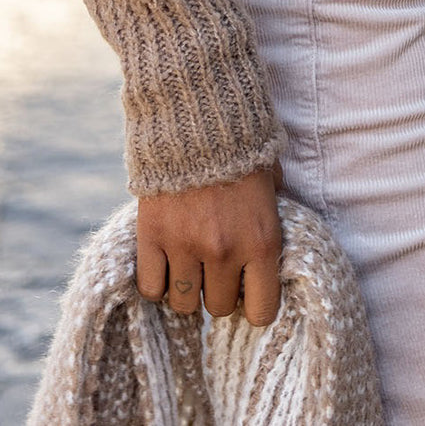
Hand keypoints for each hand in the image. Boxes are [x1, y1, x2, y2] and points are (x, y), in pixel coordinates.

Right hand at [136, 160, 283, 324]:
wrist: (198, 113)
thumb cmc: (242, 147)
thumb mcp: (272, 184)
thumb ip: (273, 219)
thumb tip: (270, 249)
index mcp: (262, 242)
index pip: (262, 312)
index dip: (254, 303)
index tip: (247, 288)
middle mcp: (225, 251)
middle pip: (220, 307)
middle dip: (219, 290)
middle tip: (216, 268)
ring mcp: (185, 245)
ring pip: (184, 304)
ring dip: (187, 288)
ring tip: (189, 264)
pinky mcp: (152, 235)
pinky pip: (151, 287)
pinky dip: (157, 281)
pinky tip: (165, 262)